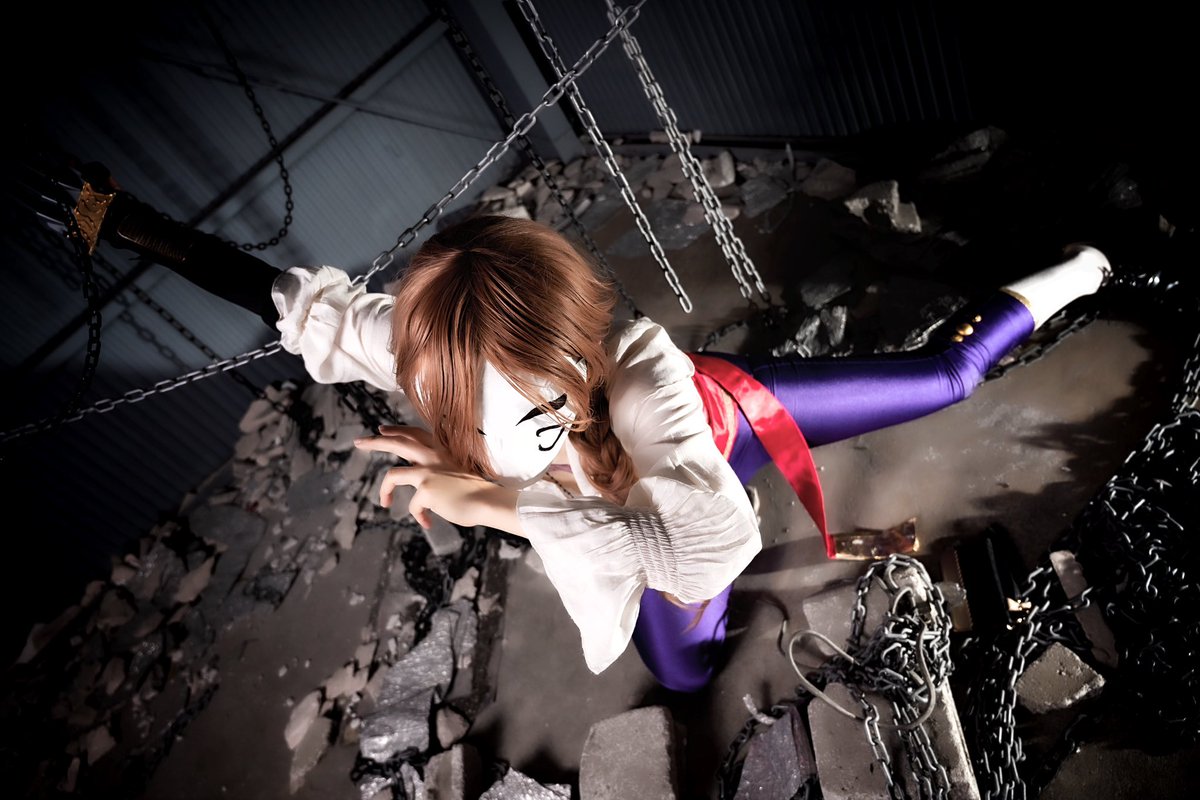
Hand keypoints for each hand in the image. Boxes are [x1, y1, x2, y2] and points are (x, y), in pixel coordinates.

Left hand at [353, 426, 522, 535]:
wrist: (488, 500)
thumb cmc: (476, 491)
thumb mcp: (456, 472)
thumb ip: (438, 470)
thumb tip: (421, 484)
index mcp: (440, 450)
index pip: (413, 433)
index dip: (396, 430)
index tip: (382, 430)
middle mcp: (432, 456)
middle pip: (397, 443)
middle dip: (375, 442)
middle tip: (359, 443)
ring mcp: (427, 471)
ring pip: (392, 474)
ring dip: (384, 490)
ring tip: (383, 502)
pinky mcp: (425, 489)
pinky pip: (413, 506)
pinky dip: (419, 516)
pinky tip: (427, 522)